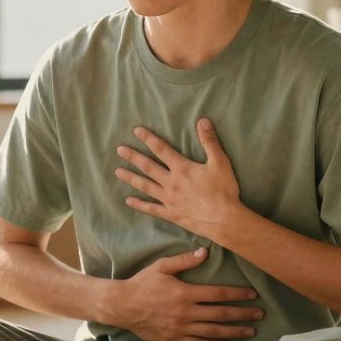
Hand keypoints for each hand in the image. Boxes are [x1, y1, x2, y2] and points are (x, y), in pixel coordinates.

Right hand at [105, 248, 263, 340]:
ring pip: (214, 331)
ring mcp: (181, 328)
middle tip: (260, 314)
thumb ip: (184, 260)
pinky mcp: (175, 340)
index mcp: (185, 293)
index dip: (238, 295)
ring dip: (234, 331)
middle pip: (221, 314)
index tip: (252, 295)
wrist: (122, 306)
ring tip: (250, 331)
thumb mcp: (161, 267)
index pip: (219, 294)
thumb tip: (205, 252)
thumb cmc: (142, 283)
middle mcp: (187, 312)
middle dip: (242, 314)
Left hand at [115, 118, 241, 239]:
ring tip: (117, 172)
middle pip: (148, 167)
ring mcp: (169, 200)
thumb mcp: (220, 162)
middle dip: (133, 157)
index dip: (148, 139)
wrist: (224, 220)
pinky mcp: (170, 214)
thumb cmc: (223, 190)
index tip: (136, 131)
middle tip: (119, 150)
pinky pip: (151, 209)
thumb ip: (210, 141)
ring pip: (145, 186)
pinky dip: (139, 204)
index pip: (161, 149)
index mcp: (182, 168)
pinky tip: (129, 201)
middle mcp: (171, 183)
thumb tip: (202, 120)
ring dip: (131, 178)